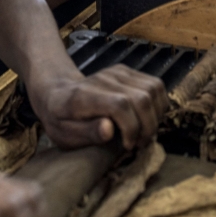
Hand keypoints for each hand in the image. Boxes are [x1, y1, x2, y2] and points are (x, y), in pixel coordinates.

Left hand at [27, 64, 167, 150]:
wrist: (57, 92)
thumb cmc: (60, 119)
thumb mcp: (64, 134)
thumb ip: (86, 132)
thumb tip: (109, 130)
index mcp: (83, 96)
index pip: (120, 104)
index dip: (131, 128)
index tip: (127, 145)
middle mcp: (103, 79)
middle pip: (142, 97)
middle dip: (148, 126)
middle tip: (139, 143)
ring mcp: (116, 72)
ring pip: (154, 89)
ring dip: (156, 115)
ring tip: (143, 132)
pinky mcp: (126, 71)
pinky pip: (155, 85)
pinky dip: (158, 104)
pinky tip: (146, 118)